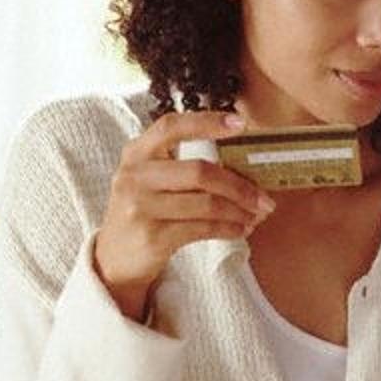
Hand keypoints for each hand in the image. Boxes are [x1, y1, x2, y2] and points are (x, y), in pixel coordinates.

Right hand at [94, 111, 274, 319]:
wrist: (116, 258)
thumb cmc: (146, 211)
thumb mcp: (152, 180)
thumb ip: (184, 167)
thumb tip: (246, 167)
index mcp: (136, 153)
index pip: (171, 127)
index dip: (206, 122)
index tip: (240, 123)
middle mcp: (134, 176)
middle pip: (200, 171)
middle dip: (240, 186)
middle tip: (264, 198)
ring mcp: (140, 207)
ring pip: (207, 203)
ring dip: (239, 211)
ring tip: (256, 216)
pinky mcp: (152, 236)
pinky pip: (203, 228)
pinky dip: (229, 229)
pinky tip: (241, 229)